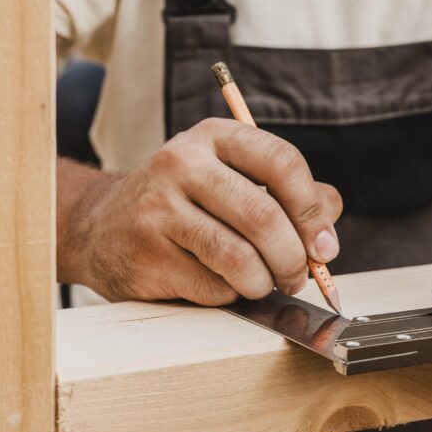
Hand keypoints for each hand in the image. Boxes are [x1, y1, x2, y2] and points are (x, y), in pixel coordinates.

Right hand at [63, 118, 341, 305]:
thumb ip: (292, 195)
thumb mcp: (236, 179)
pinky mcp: (146, 254)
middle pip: (263, 215)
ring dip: (264, 282)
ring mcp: (158, 208)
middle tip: (299, 276)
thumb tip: (327, 230)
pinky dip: (230, 294)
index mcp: (215, 137)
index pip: (282, 162)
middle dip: (293, 258)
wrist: (104, 226)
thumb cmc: (188, 203)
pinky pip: (212, 286)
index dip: (311, 209)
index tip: (324, 244)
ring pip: (239, 257)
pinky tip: (220, 284)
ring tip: (264, 284)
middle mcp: (182, 163)